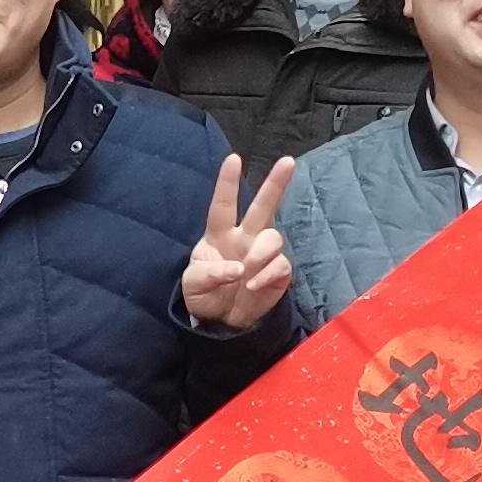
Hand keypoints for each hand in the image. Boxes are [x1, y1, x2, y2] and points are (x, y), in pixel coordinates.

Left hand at [180, 154, 300, 331]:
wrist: (219, 322)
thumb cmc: (203, 295)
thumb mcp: (193, 284)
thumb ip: (210, 273)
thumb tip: (237, 268)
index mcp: (218, 235)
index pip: (222, 204)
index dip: (227, 182)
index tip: (233, 159)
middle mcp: (244, 238)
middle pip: (262, 207)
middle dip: (276, 183)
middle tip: (288, 161)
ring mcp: (262, 254)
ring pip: (273, 237)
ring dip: (261, 252)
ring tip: (248, 269)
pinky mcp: (278, 272)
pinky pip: (281, 264)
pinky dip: (268, 274)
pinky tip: (253, 286)